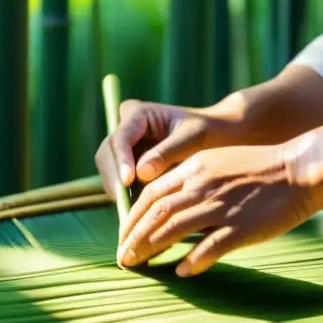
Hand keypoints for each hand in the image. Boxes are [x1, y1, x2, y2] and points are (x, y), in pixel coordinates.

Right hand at [94, 99, 234, 205]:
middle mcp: (126, 127)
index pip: (121, 138)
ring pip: (109, 169)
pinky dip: (125, 193)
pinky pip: (119, 180)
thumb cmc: (207, 131)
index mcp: (138, 114)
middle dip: (114, 177)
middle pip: (107, 154)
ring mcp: (125, 146)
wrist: (215, 136)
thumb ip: (167, 153)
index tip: (128, 181)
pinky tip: (136, 208)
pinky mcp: (128, 163)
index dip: (121, 160)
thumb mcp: (193, 138)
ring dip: (118, 188)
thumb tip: (140, 174)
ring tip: (132, 208)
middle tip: (124, 202)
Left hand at [116, 144, 313, 276]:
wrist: (299, 169)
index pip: (151, 193)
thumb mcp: (217, 162)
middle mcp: (203, 185)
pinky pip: (210, 246)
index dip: (132, 217)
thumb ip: (190, 180)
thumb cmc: (259, 169)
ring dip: (150, 248)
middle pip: (156, 212)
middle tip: (123, 257)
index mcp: (195, 167)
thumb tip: (165, 206)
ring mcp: (222, 207)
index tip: (124, 234)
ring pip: (174, 228)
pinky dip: (192, 259)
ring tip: (137, 264)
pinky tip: (181, 272)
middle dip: (134, 236)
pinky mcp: (242, 227)